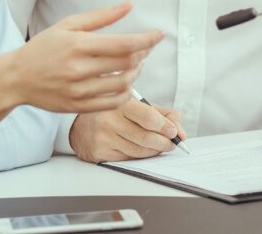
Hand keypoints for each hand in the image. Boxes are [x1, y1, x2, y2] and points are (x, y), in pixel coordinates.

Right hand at [7, 2, 164, 113]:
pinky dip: (126, 92)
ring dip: (136, 73)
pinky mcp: (78, 106)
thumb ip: (101, 16)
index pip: (123, 44)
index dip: (146, 40)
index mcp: (77, 45)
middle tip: (145, 48)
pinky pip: (113, 103)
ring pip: (123, 84)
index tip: (159, 34)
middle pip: (127, 64)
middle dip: (143, 54)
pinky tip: (124, 82)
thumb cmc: (43, 48)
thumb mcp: (68, 25)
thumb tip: (129, 5)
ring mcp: (79, 90)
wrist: (16, 78)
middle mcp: (79, 69)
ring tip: (135, 64)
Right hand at [69, 99, 183, 162]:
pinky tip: (141, 149)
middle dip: (165, 142)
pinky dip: (141, 156)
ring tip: (159, 145)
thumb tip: (180, 131)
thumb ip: (160, 114)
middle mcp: (109, 120)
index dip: (166, 126)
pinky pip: (129, 159)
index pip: (149, 118)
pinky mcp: (100, 153)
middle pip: (147, 138)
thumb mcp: (135, 105)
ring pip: (140, 151)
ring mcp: (104, 138)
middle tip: (172, 142)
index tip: (174, 131)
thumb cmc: (112, 114)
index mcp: (119, 103)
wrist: (81, 126)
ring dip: (155, 151)